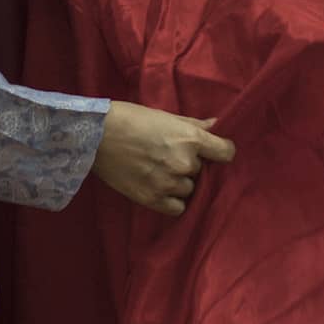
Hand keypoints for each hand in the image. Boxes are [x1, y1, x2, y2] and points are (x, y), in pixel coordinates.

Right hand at [92, 102, 235, 216]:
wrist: (97, 136)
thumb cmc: (131, 118)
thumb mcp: (165, 116)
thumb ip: (193, 124)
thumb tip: (216, 124)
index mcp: (191, 138)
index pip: (226, 152)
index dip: (222, 151)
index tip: (215, 152)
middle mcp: (184, 163)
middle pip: (202, 171)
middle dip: (190, 165)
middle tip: (171, 157)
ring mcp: (169, 183)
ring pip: (189, 190)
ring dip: (180, 183)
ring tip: (161, 172)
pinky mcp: (152, 199)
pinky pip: (176, 208)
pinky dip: (171, 200)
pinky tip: (160, 188)